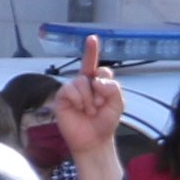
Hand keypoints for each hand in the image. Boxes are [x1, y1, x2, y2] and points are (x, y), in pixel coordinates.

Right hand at [53, 34, 130, 179]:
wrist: (93, 140)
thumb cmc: (104, 122)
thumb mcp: (118, 103)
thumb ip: (112, 88)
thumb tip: (95, 81)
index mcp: (98, 83)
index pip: (96, 65)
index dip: (92, 51)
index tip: (91, 38)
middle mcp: (84, 84)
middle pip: (91, 71)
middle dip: (99, 90)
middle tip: (98, 106)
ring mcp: (72, 90)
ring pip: (81, 81)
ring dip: (88, 98)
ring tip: (89, 111)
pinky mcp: (62, 98)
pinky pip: (70, 90)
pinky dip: (78, 100)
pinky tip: (79, 109)